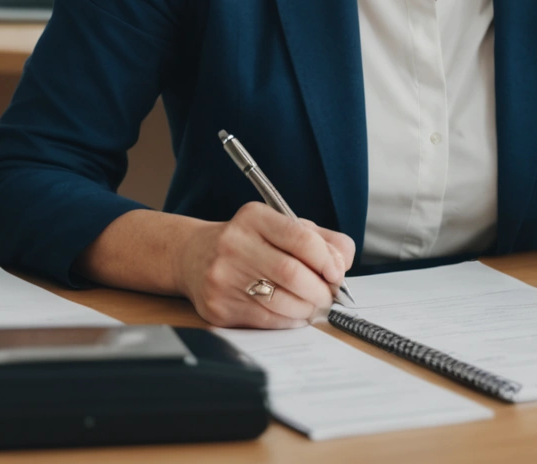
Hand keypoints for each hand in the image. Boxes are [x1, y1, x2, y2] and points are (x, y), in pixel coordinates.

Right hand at [172, 202, 355, 327]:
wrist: (193, 257)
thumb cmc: (248, 242)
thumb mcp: (281, 227)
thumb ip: (321, 239)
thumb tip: (343, 264)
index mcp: (253, 218)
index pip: (301, 237)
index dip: (327, 259)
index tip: (337, 273)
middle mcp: (234, 244)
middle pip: (292, 273)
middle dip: (320, 291)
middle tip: (328, 296)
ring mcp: (223, 277)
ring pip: (281, 301)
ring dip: (307, 308)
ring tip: (312, 306)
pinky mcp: (218, 306)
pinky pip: (266, 320)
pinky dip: (289, 320)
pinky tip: (294, 314)